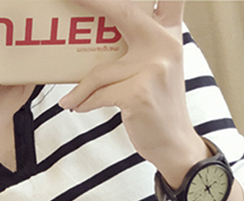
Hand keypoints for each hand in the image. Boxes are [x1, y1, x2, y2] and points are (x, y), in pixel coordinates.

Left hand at [59, 0, 208, 186]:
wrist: (174, 144)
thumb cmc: (158, 105)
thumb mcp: (158, 66)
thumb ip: (141, 44)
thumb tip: (96, 35)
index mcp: (170, 33)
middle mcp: (165, 44)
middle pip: (123, 11)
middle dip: (94, 2)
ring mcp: (153, 68)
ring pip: (101, 70)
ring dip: (80, 88)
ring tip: (69, 97)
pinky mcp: (139, 92)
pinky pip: (99, 94)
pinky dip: (84, 102)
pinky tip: (78, 106)